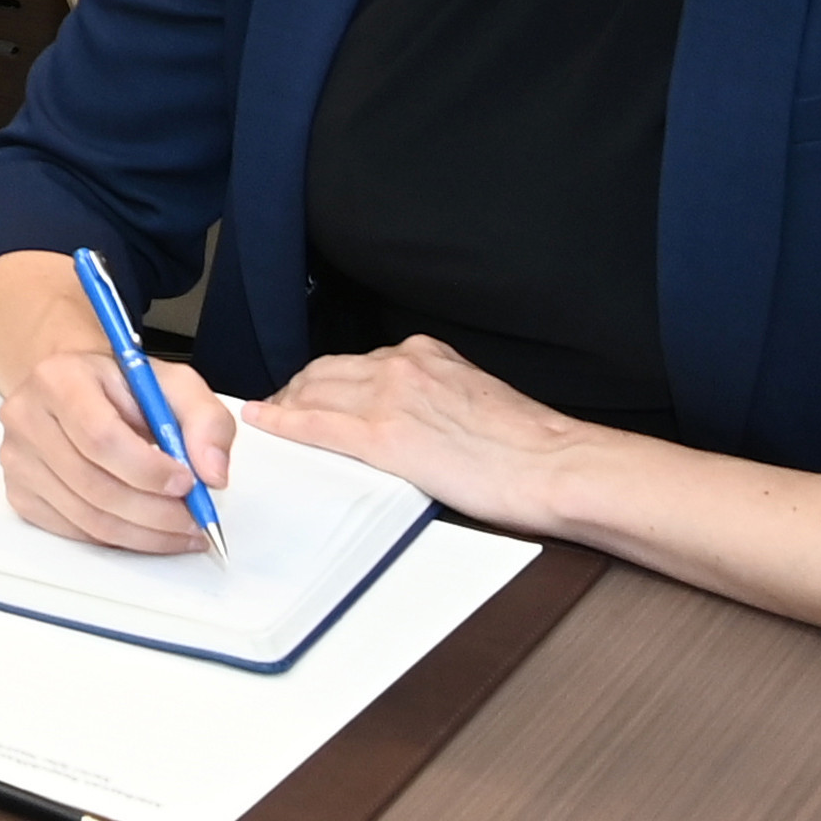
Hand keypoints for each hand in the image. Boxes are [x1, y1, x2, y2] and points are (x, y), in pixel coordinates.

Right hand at [0, 250, 234, 555]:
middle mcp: (26, 417)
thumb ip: (205, 421)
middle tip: (195, 520)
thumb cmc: (123, 388)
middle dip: (155, 513)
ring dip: (144, 534)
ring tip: (181, 530)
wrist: (77, 389)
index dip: (148, 470)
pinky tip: (148, 531)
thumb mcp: (173, 385)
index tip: (188, 483)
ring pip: (86, 516)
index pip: (100, 437)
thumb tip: (213, 474)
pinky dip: (119, 539)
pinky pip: (75, 531)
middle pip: (94, 484)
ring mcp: (17, 459)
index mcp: (59, 378)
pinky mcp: (20, 492)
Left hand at [239, 334, 596, 534]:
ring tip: (269, 417)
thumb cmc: (530, 445)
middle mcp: (402, 366)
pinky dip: (284, 422)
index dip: (326, 378)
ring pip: (315, 393)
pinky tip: (266, 423)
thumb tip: (419, 411)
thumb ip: (440, 393)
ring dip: (285, 404)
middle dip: (297, 388)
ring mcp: (389, 399)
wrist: (554, 465)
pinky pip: (316, 424)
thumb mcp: (477, 396)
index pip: (358, 361)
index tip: (311, 389)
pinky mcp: (384, 437)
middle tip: (278, 405)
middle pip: (326, 372)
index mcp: (428, 355)